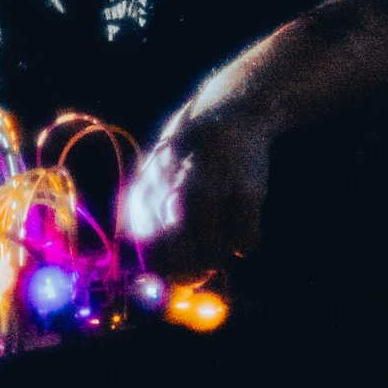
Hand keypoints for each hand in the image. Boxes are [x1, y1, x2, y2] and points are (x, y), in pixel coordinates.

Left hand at [124, 97, 271, 282]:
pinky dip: (243, 244)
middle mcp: (178, 190)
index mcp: (150, 187)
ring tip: (217, 243)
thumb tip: (138, 257)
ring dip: (216, 259)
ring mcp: (215, 191)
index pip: (148, 248)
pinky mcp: (249, 191)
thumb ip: (142, 211)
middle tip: (194, 275)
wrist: (233, 111)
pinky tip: (239, 229)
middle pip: (180, 260)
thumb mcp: (154, 170)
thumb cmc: (188, 150)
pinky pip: (245, 243)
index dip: (158, 271)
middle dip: (187, 275)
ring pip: (214, 256)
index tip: (167, 276)